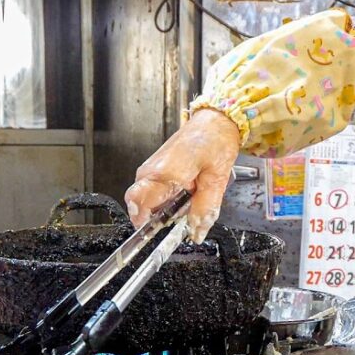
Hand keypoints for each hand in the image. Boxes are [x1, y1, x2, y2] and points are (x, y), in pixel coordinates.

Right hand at [124, 109, 239, 242]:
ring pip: (147, 199)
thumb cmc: (215, 142)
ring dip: (165, 207)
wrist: (214, 122)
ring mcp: (151, 168)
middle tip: (184, 216)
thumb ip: (205, 209)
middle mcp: (152, 171)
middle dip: (160, 218)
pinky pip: (153, 190)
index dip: (142, 222)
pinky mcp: (155, 167)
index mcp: (166, 173)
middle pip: (141, 206)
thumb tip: (196, 232)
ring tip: (189, 198)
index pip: (137, 203)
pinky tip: (185, 191)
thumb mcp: (217, 180)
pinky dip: (167, 197)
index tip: (157, 232)